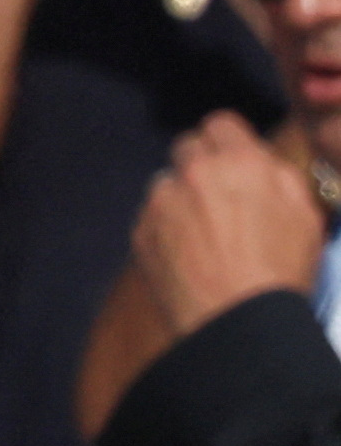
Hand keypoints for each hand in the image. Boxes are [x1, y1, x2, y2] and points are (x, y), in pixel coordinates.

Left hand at [133, 111, 330, 340]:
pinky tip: (187, 256)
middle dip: (202, 165)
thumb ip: (279, 176)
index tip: (235, 163)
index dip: (229, 142)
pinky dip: (165, 228)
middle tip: (220, 199)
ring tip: (204, 236)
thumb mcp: (305, 217)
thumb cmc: (283, 272)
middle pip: (188, 147)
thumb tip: (260, 160)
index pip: (221, 123)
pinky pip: (151, 216)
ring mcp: (161, 199)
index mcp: (240, 162)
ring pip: (166, 181)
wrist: (239, 322)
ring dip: (181, 197)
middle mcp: (194, 171)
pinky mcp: (140, 228)